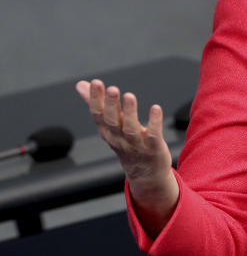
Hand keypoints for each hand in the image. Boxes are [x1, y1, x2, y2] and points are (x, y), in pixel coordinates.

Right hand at [76, 79, 177, 234]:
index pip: (98, 114)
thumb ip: (99, 103)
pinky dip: (154, 122)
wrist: (145, 173)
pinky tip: (156, 109)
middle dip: (111, 105)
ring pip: (130, 129)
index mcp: (107, 131)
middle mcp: (119, 138)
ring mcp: (136, 144)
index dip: (96, 99)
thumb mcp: (110, 124)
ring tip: (130, 96)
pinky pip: (153, 135)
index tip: (96, 82)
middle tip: (113, 88)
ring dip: (130, 112)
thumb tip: (81, 84)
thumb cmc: (126, 143)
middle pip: (112, 121)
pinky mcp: (153, 147)